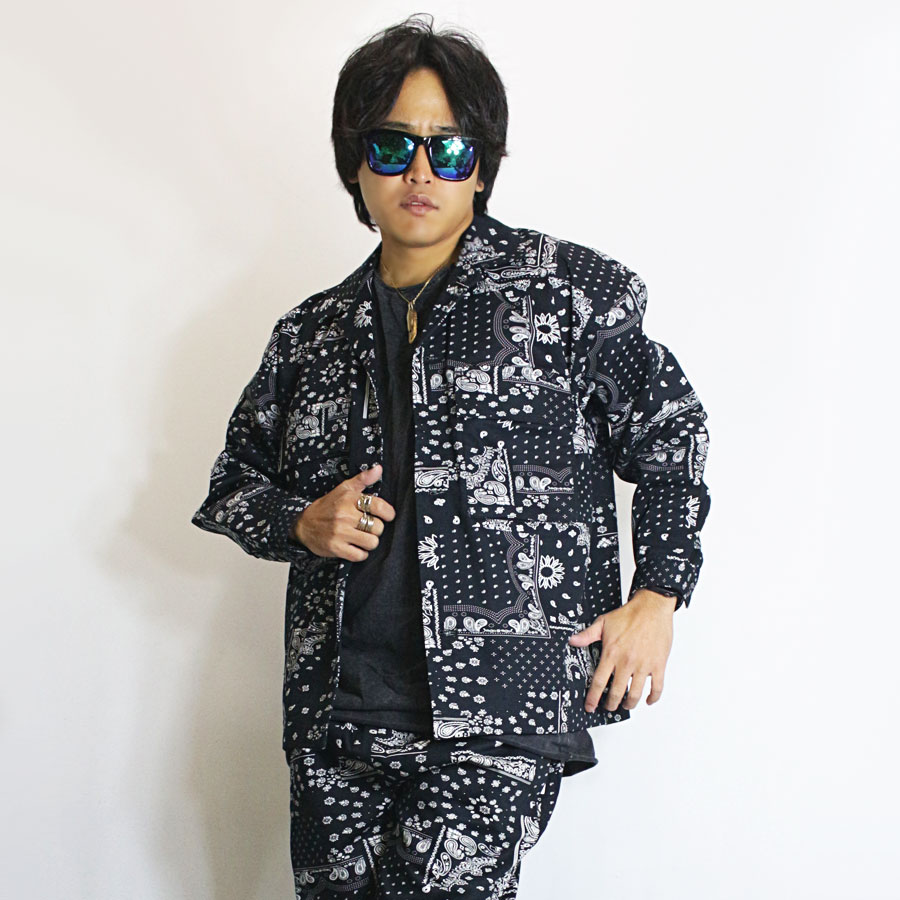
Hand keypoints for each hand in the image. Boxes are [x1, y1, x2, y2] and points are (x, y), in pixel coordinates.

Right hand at [293, 464, 395, 560]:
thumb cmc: (328, 506)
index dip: (388, 513)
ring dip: (369, 542)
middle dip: (376, 529)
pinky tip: (355, 546)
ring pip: (372, 542)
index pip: (378, 506)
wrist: (303, 524)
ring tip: (362, 537)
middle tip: (368, 527)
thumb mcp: (344, 489)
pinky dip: (361, 553)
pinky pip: (360, 555)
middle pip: (378, 527)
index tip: (387, 515)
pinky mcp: (336, 548)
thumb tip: (379, 469)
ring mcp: (340, 533)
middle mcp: (344, 515)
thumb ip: (363, 479)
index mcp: (348, 499)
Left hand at [567, 588, 677, 712]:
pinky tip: (648, 700)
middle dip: (611, 704)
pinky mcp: (658, 665)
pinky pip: (657, 687)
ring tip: (626, 705)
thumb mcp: (603, 623)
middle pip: (617, 692)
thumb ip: (587, 635)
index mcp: (611, 654)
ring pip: (636, 694)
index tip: (590, 707)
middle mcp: (626, 662)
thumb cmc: (629, 615)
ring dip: (630, 704)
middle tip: (609, 707)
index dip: (593, 698)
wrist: (651, 608)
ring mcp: (643, 665)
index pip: (599, 682)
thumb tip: (572, 641)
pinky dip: (653, 698)